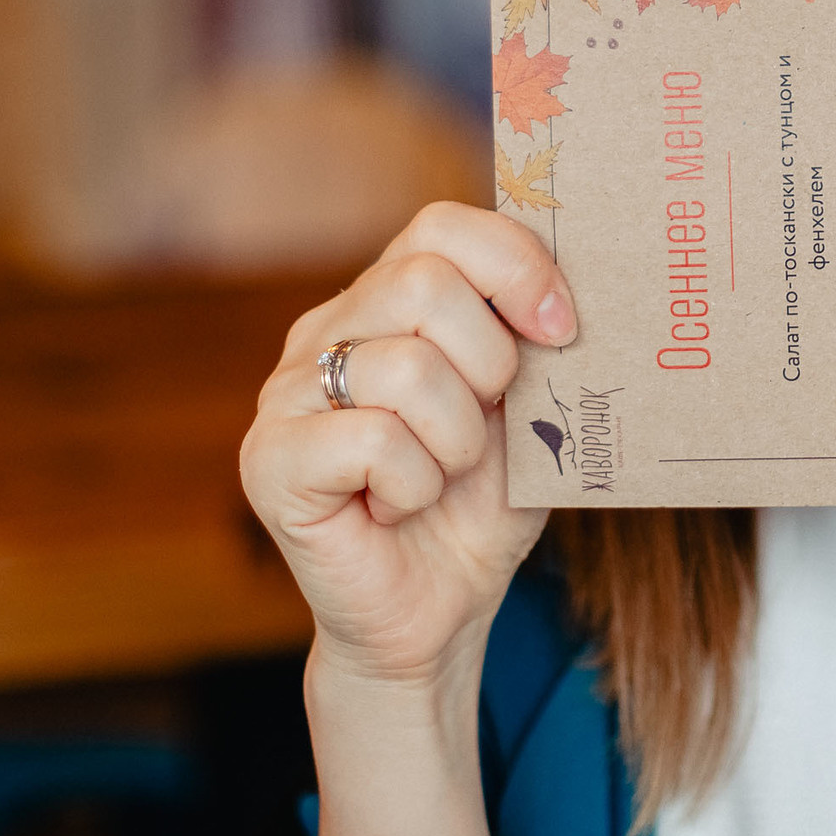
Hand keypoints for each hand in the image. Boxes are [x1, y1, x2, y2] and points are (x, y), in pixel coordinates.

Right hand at [240, 201, 572, 691]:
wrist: (439, 609)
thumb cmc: (480, 505)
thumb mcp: (525, 408)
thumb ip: (531, 340)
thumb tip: (566, 294)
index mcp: (385, 301)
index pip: (442, 226)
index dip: (514, 267)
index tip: (562, 330)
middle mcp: (326, 330)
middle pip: (422, 282)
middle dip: (489, 363)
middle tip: (489, 427)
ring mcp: (286, 392)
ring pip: (406, 368)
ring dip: (457, 442)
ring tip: (441, 477)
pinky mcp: (269, 460)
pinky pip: (374, 440)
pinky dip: (415, 486)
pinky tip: (396, 508)